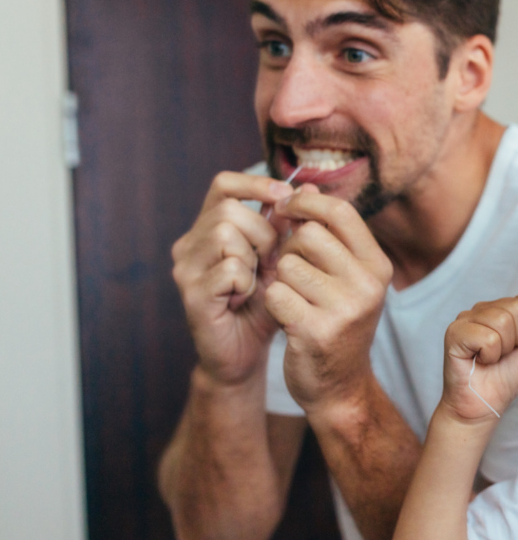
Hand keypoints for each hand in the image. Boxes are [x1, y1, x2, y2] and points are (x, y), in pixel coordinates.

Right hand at [171, 172, 293, 384]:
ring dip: (254, 257)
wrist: (245, 354)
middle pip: (229, 210)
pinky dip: (246, 282)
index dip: (255, 184)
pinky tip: (245, 298)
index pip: (223, 185)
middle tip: (271, 261)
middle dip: (262, 232)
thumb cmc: (263, 305)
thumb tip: (309, 187)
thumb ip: (289, 226)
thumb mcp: (281, 260)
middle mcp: (190, 244)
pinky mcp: (191, 294)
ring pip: (225, 234)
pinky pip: (229, 269)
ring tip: (257, 281)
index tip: (285, 196)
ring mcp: (186, 269)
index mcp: (208, 229)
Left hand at [264, 185, 393, 411]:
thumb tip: (300, 187)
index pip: (340, 212)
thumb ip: (327, 235)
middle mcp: (368, 285)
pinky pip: (275, 294)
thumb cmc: (336, 323)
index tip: (287, 208)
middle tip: (291, 271)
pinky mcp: (316, 331)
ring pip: (287, 265)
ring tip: (293, 299)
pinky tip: (286, 318)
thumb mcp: (345, 277)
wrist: (340, 387)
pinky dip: (272, 303)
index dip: (307, 203)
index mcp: (378, 266)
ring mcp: (345, 310)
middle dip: (290, 249)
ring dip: (279, 279)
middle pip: (309, 235)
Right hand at [441, 292, 517, 420]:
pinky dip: (490, 355)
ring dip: (504, 348)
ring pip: (502, 321)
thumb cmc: (506, 378)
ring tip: (492, 358)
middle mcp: (484, 309)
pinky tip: (481, 360)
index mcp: (503, 309)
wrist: (485, 405)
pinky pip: (488, 337)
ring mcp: (467, 318)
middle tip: (507, 354)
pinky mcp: (455, 332)